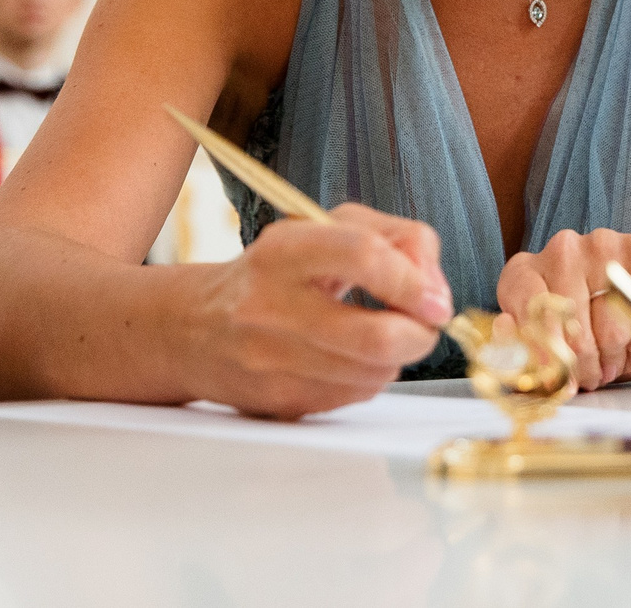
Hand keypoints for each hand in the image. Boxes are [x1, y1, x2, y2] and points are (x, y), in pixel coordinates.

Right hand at [184, 204, 451, 418]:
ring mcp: (269, 361)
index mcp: (284, 250)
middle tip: (424, 324)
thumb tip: (436, 291)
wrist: (195, 328)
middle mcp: (269, 306)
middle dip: (419, 335)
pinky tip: (349, 357)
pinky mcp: (275, 402)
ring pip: (372, 374)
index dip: (413, 282)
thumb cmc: (277, 271)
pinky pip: (353, 397)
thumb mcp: (329, 228)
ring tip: (380, 334)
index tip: (435, 299)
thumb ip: (397, 240)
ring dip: (396, 357)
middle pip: (375, 337)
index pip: (363, 256)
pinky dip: (369, 378)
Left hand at [494, 229, 630, 391]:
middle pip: (570, 319)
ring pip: (609, 323)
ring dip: (614, 353)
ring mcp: (602, 243)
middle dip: (582, 361)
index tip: (555, 377)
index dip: (541, 346)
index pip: (527, 304)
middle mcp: (561, 249)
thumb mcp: (548, 355)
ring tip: (613, 356)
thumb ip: (522, 351)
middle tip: (591, 374)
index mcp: (524, 273)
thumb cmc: (589, 342)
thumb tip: (505, 327)